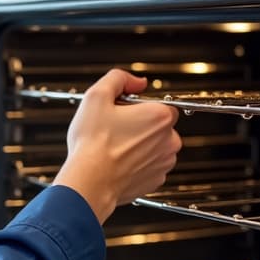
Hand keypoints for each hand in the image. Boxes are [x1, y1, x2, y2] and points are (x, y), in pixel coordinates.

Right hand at [53, 69, 181, 224]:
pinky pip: (150, 166)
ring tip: (114, 147)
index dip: (137, 105)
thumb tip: (136, 81)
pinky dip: (137, 163)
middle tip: (114, 129)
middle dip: (139, 125)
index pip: (159, 102)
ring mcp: (164, 162)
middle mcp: (169, 140)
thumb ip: (118, 78)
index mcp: (160, 116)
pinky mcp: (156, 180)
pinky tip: (118, 161)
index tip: (121, 111)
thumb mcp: (96, 96)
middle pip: (158, 125)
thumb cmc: (92, 144)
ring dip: (139, 145)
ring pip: (155, 146)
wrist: (89, 181)